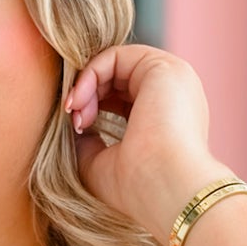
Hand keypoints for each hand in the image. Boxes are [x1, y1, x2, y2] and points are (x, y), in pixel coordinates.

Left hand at [64, 44, 232, 245]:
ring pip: (115, 64)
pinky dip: (90, 73)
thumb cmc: (137, 187)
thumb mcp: (101, 164)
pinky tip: (80, 100)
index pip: (122, 99)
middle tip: (74, 120)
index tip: (78, 129)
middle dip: (87, 94)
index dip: (93, 107)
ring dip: (87, 84)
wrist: (166, 190)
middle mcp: (173, 96)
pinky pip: (115, 55)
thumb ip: (88, 139)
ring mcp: (172, 78)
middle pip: (118, 78)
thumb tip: (73, 119)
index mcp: (166, 119)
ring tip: (75, 112)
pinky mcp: (163, 67)